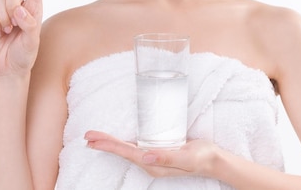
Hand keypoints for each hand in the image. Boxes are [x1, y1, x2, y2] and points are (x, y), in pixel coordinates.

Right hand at [0, 0, 42, 77]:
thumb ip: (30, 25)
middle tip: (15, 24)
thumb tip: (21, 9)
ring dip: (3, 18)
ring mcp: (3, 12)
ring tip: (8, 32)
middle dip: (12, 5)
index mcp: (34, 8)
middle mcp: (18, 6)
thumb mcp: (33, 42)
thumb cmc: (25, 55)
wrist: (8, 70)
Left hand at [84, 130, 217, 178]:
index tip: (93, 139)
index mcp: (153, 164)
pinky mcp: (158, 151)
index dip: (108, 144)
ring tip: (96, 137)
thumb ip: (167, 157)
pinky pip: (135, 147)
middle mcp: (149, 162)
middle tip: (86, 135)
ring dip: (110, 142)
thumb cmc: (201, 158)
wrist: (213, 160)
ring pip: (126, 149)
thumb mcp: (186, 157)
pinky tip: (118, 140)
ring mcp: (153, 157)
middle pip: (122, 151)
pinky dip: (122, 142)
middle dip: (104, 143)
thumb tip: (145, 156)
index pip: (125, 152)